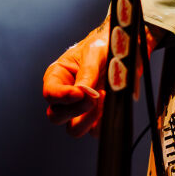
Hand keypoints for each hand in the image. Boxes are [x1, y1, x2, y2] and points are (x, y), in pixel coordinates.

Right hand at [44, 21, 109, 136]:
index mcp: (58, 76)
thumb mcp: (94, 52)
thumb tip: (83, 92)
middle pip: (56, 116)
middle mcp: (65, 96)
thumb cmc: (103, 45)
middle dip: (75, 110)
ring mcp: (80, 108)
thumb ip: (87, 72)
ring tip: (103, 98)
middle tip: (92, 97)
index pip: (50, 94)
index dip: (62, 97)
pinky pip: (95, 131)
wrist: (124, 48)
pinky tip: (110, 105)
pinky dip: (102, 123)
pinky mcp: (97, 116)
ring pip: (74, 129)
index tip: (79, 93)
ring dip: (89, 119)